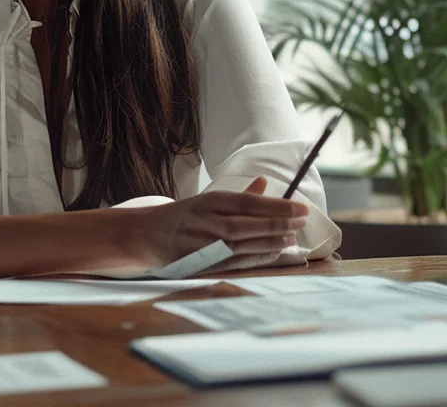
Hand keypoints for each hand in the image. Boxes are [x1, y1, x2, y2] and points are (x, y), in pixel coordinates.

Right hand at [129, 177, 308, 266]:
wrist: (145, 236)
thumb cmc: (184, 216)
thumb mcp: (208, 199)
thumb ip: (239, 195)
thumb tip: (264, 183)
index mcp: (209, 201)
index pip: (248, 203)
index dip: (276, 206)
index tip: (299, 207)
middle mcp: (205, 222)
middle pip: (247, 224)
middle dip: (278, 224)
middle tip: (302, 221)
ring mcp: (201, 245)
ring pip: (242, 245)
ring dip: (270, 243)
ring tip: (292, 238)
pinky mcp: (200, 264)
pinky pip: (234, 262)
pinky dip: (256, 258)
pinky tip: (273, 253)